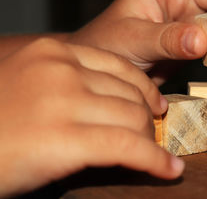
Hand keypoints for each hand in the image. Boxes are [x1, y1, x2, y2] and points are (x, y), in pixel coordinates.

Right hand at [0, 38, 183, 196]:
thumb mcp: (23, 83)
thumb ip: (61, 81)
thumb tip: (102, 96)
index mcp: (51, 52)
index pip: (118, 67)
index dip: (144, 89)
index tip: (155, 106)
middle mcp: (60, 69)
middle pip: (129, 93)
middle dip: (146, 119)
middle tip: (151, 135)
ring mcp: (63, 101)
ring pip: (133, 118)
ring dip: (149, 141)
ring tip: (153, 156)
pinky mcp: (64, 138)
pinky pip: (128, 147)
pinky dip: (154, 161)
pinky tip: (169, 170)